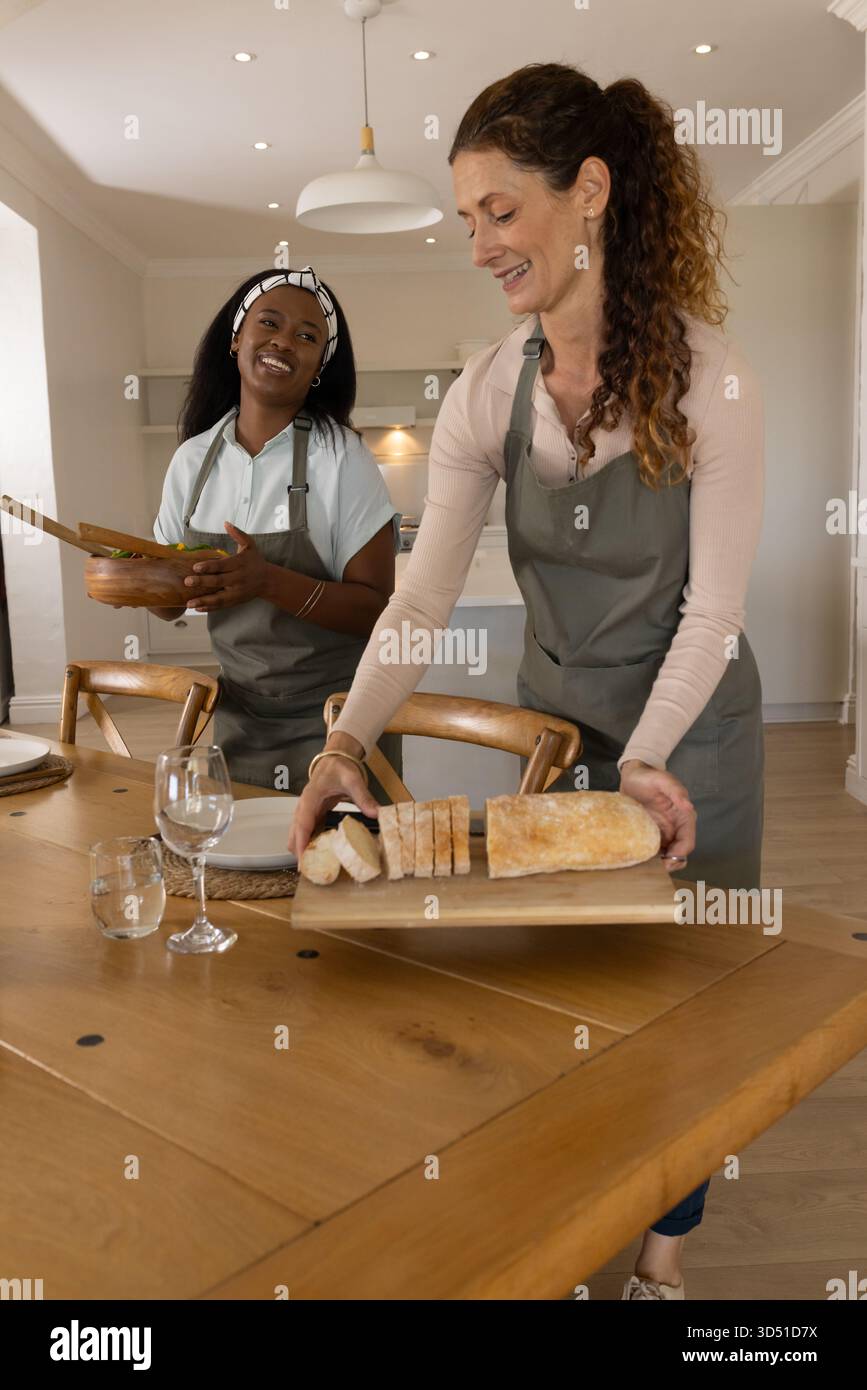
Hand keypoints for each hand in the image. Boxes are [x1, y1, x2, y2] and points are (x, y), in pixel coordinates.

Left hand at [183, 522, 268, 610]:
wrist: (268, 581)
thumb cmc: (255, 561)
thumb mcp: (250, 545)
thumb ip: (238, 534)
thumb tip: (226, 523)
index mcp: (239, 564)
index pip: (222, 566)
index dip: (209, 567)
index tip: (196, 567)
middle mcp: (238, 579)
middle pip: (218, 582)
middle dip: (202, 582)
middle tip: (187, 582)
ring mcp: (236, 592)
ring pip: (219, 598)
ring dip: (203, 600)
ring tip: (189, 603)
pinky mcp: (235, 601)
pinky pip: (221, 606)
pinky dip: (209, 608)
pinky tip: (197, 608)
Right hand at [289, 738, 380, 858]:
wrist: (335, 759)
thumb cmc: (340, 768)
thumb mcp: (353, 780)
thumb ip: (364, 797)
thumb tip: (376, 813)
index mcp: (310, 799)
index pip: (301, 825)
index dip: (300, 844)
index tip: (303, 861)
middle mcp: (304, 808)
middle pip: (294, 835)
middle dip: (300, 853)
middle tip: (313, 871)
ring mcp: (307, 813)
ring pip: (298, 836)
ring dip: (304, 850)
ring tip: (319, 866)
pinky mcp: (313, 816)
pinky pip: (307, 833)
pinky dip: (311, 844)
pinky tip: (324, 854)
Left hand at [619, 759, 694, 870]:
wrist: (633, 776)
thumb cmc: (649, 776)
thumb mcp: (662, 780)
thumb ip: (676, 791)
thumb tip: (688, 806)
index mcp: (684, 818)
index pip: (687, 842)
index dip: (679, 854)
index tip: (667, 859)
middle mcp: (675, 828)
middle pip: (678, 854)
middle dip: (669, 864)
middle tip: (654, 868)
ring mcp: (663, 833)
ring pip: (666, 855)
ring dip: (658, 863)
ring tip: (644, 866)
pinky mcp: (650, 834)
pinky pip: (652, 850)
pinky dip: (647, 857)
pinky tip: (637, 859)